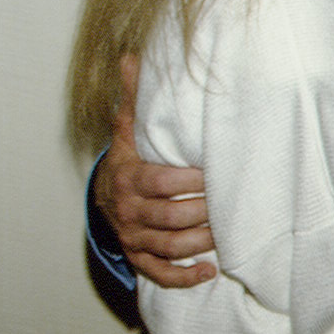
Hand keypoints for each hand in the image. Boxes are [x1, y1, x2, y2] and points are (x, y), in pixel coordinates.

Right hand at [94, 54, 215, 287]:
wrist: (104, 195)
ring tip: (226, 232)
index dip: (188, 180)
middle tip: (229, 203)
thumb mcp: (128, 127)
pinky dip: (184, 276)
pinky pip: (159, 273)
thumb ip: (133, 96)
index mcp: (128, 177)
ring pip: (168, 245)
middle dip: (200, 211)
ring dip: (199, 241)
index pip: (158, 182)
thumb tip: (132, 56)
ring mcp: (133, 237)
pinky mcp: (139, 258)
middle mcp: (128, 211)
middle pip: (167, 216)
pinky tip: (208, 271)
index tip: (213, 173)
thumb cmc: (128, 157)